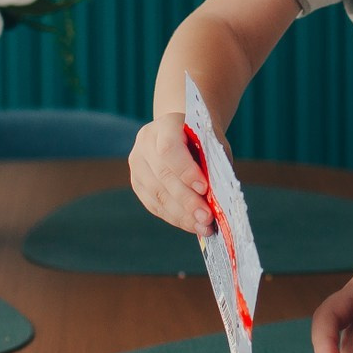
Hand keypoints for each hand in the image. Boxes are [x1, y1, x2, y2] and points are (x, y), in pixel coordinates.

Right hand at [126, 113, 211, 234]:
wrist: (183, 133)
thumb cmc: (203, 139)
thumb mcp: (212, 143)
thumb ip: (212, 165)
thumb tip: (216, 199)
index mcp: (165, 125)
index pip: (169, 150)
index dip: (185, 171)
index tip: (204, 188)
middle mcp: (145, 143)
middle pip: (162, 176)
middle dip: (187, 200)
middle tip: (207, 217)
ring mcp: (137, 164)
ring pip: (157, 194)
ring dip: (181, 215)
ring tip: (203, 226)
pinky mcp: (137, 183)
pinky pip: (154, 205)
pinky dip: (175, 217)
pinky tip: (192, 225)